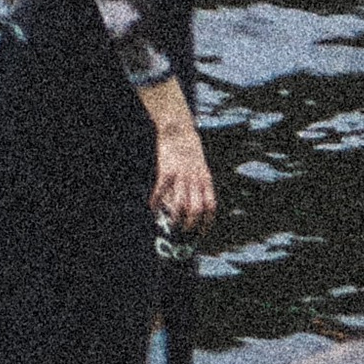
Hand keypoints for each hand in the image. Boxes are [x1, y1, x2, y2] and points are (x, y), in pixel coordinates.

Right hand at [151, 113, 215, 234]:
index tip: (202, 232)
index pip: (210, 206)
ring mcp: (181, 176)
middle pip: (196, 209)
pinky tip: (152, 208)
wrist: (178, 131)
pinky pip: (161, 191)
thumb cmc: (190, 150)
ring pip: (179, 205)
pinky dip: (156, 203)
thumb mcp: (202, 166)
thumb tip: (200, 203)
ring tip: (170, 224)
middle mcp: (195, 180)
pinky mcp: (166, 171)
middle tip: (184, 231)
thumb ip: (202, 184)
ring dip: (175, 218)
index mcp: (205, 179)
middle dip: (190, 225)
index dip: (207, 222)